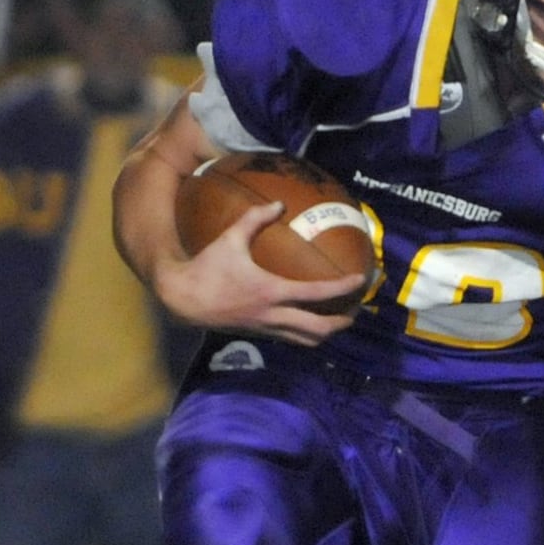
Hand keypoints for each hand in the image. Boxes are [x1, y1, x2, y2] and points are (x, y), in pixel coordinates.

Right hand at [153, 200, 365, 346]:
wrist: (182, 300)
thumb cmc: (206, 267)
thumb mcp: (229, 239)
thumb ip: (254, 219)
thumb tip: (278, 204)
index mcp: (271, 292)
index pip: (317, 293)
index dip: (343, 288)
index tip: (361, 280)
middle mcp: (274, 315)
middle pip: (320, 329)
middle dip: (342, 322)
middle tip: (356, 310)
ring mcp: (268, 329)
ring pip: (308, 340)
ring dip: (327, 332)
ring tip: (340, 319)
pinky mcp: (261, 335)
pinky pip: (293, 339)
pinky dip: (308, 334)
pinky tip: (312, 320)